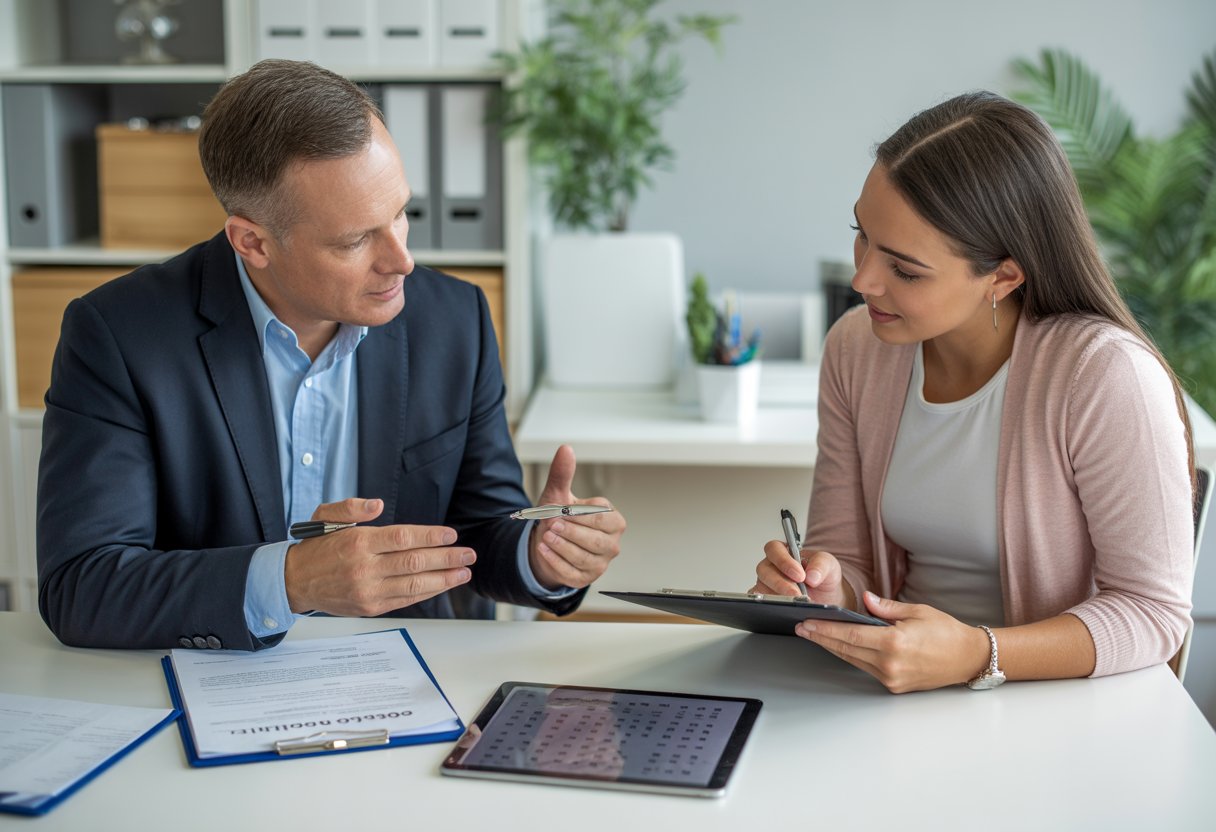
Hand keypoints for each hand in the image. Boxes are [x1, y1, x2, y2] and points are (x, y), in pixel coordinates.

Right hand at [284, 497, 475, 615]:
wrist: (293, 582)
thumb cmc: (315, 547)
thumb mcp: (326, 516)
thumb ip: (353, 508)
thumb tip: (378, 505)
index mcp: (358, 542)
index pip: (404, 538)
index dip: (431, 536)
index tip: (451, 535)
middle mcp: (365, 568)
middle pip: (415, 562)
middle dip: (447, 558)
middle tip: (468, 554)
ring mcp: (368, 590)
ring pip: (414, 585)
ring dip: (444, 579)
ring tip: (463, 572)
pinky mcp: (369, 607)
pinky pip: (405, 600)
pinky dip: (426, 592)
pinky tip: (442, 585)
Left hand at [527, 445, 625, 589]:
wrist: (547, 542)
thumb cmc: (559, 517)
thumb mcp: (558, 495)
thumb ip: (563, 473)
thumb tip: (566, 449)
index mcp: (613, 521)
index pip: (602, 519)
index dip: (580, 516)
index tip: (561, 510)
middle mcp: (611, 543)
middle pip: (595, 541)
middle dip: (571, 532)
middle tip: (552, 524)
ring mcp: (600, 563)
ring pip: (584, 558)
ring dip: (561, 547)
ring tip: (546, 536)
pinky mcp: (586, 578)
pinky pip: (572, 573)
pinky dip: (555, 561)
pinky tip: (544, 550)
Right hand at [751, 543, 850, 608]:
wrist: (825, 597)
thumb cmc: (822, 576)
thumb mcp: (829, 565)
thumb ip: (821, 565)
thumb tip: (811, 576)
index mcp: (784, 552)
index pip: (774, 549)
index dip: (784, 561)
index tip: (800, 575)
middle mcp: (771, 567)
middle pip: (764, 570)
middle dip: (781, 583)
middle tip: (798, 593)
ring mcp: (766, 584)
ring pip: (761, 588)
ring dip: (778, 596)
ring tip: (796, 603)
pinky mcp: (765, 600)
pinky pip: (761, 603)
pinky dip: (771, 606)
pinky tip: (786, 610)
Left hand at [794, 592, 991, 692]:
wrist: (968, 658)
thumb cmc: (947, 633)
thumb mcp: (917, 611)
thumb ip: (886, 607)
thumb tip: (864, 600)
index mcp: (894, 643)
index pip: (849, 635)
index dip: (825, 629)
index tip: (808, 623)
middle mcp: (890, 664)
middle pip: (846, 649)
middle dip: (821, 638)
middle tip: (802, 629)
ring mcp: (891, 678)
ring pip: (853, 660)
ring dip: (833, 647)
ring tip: (815, 635)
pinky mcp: (894, 685)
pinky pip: (865, 668)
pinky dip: (852, 655)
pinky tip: (841, 645)